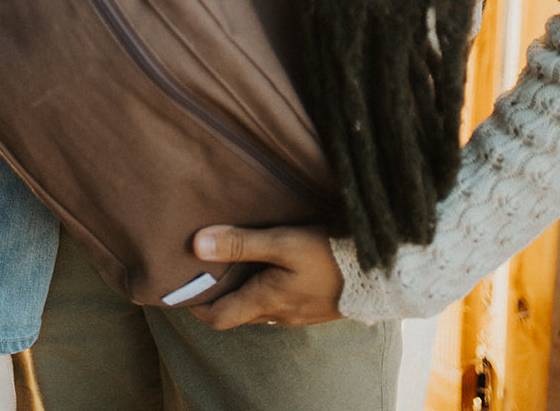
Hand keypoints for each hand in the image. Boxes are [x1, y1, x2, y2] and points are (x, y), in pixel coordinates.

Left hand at [187, 224, 343, 328]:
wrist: (380, 275)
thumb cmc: (328, 256)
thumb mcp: (282, 243)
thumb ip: (240, 244)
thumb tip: (196, 246)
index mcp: (266, 301)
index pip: (219, 317)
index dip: (196, 306)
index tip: (179, 290)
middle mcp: (279, 314)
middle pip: (238, 313)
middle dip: (218, 297)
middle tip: (202, 272)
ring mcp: (299, 313)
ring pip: (260, 309)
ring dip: (243, 293)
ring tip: (231, 266)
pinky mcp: (315, 306)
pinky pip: (281, 304)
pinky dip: (266, 290)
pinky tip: (270, 269)